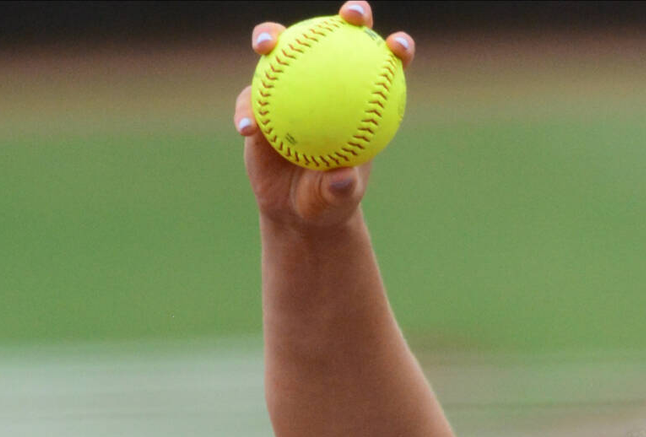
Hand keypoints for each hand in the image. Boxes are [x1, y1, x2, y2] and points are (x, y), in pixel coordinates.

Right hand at [234, 3, 413, 228]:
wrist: (296, 209)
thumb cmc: (327, 200)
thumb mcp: (336, 200)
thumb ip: (341, 188)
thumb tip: (343, 178)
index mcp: (357, 102)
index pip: (383, 67)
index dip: (396, 49)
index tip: (399, 47)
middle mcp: (325, 83)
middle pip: (338, 36)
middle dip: (351, 15)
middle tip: (352, 15)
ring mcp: (289, 86)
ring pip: (280, 48)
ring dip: (271, 36)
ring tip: (266, 45)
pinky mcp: (258, 102)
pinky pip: (249, 100)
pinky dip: (246, 110)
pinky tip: (247, 127)